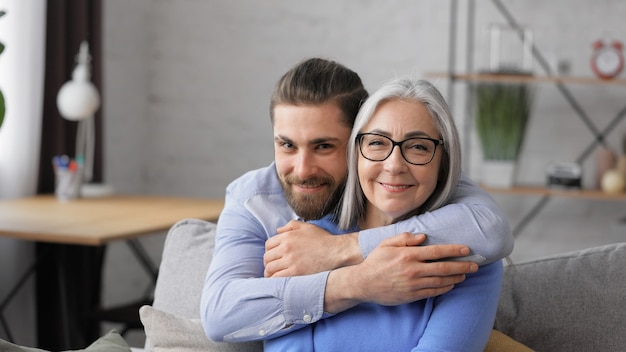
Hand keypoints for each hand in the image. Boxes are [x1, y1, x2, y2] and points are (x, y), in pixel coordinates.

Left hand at [264, 220, 360, 276]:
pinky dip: (275, 281)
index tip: (274, 257)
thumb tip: (278, 230)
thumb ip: (291, 226)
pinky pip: (277, 278)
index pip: (268, 245)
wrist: (337, 252)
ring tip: (273, 276)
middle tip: (272, 268)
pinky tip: (278, 282)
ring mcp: (290, 260)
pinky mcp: (296, 272)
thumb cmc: (324, 240)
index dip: (270, 252)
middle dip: (268, 263)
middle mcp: (286, 247)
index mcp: (288, 236)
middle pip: (267, 257)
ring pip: (270, 269)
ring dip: (269, 273)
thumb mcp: (307, 227)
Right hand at [324, 232, 477, 312]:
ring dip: (456, 278)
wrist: (364, 283)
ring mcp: (413, 284)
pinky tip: (451, 285)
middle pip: (444, 268)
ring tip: (465, 274)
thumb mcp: (386, 244)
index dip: (453, 250)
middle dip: (462, 266)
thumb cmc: (376, 261)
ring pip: (441, 281)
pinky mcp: (412, 295)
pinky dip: (444, 289)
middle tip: (475, 265)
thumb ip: (405, 238)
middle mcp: (413, 270)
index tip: (466, 249)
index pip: (436, 252)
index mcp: (408, 255)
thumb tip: (423, 236)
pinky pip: (433, 292)